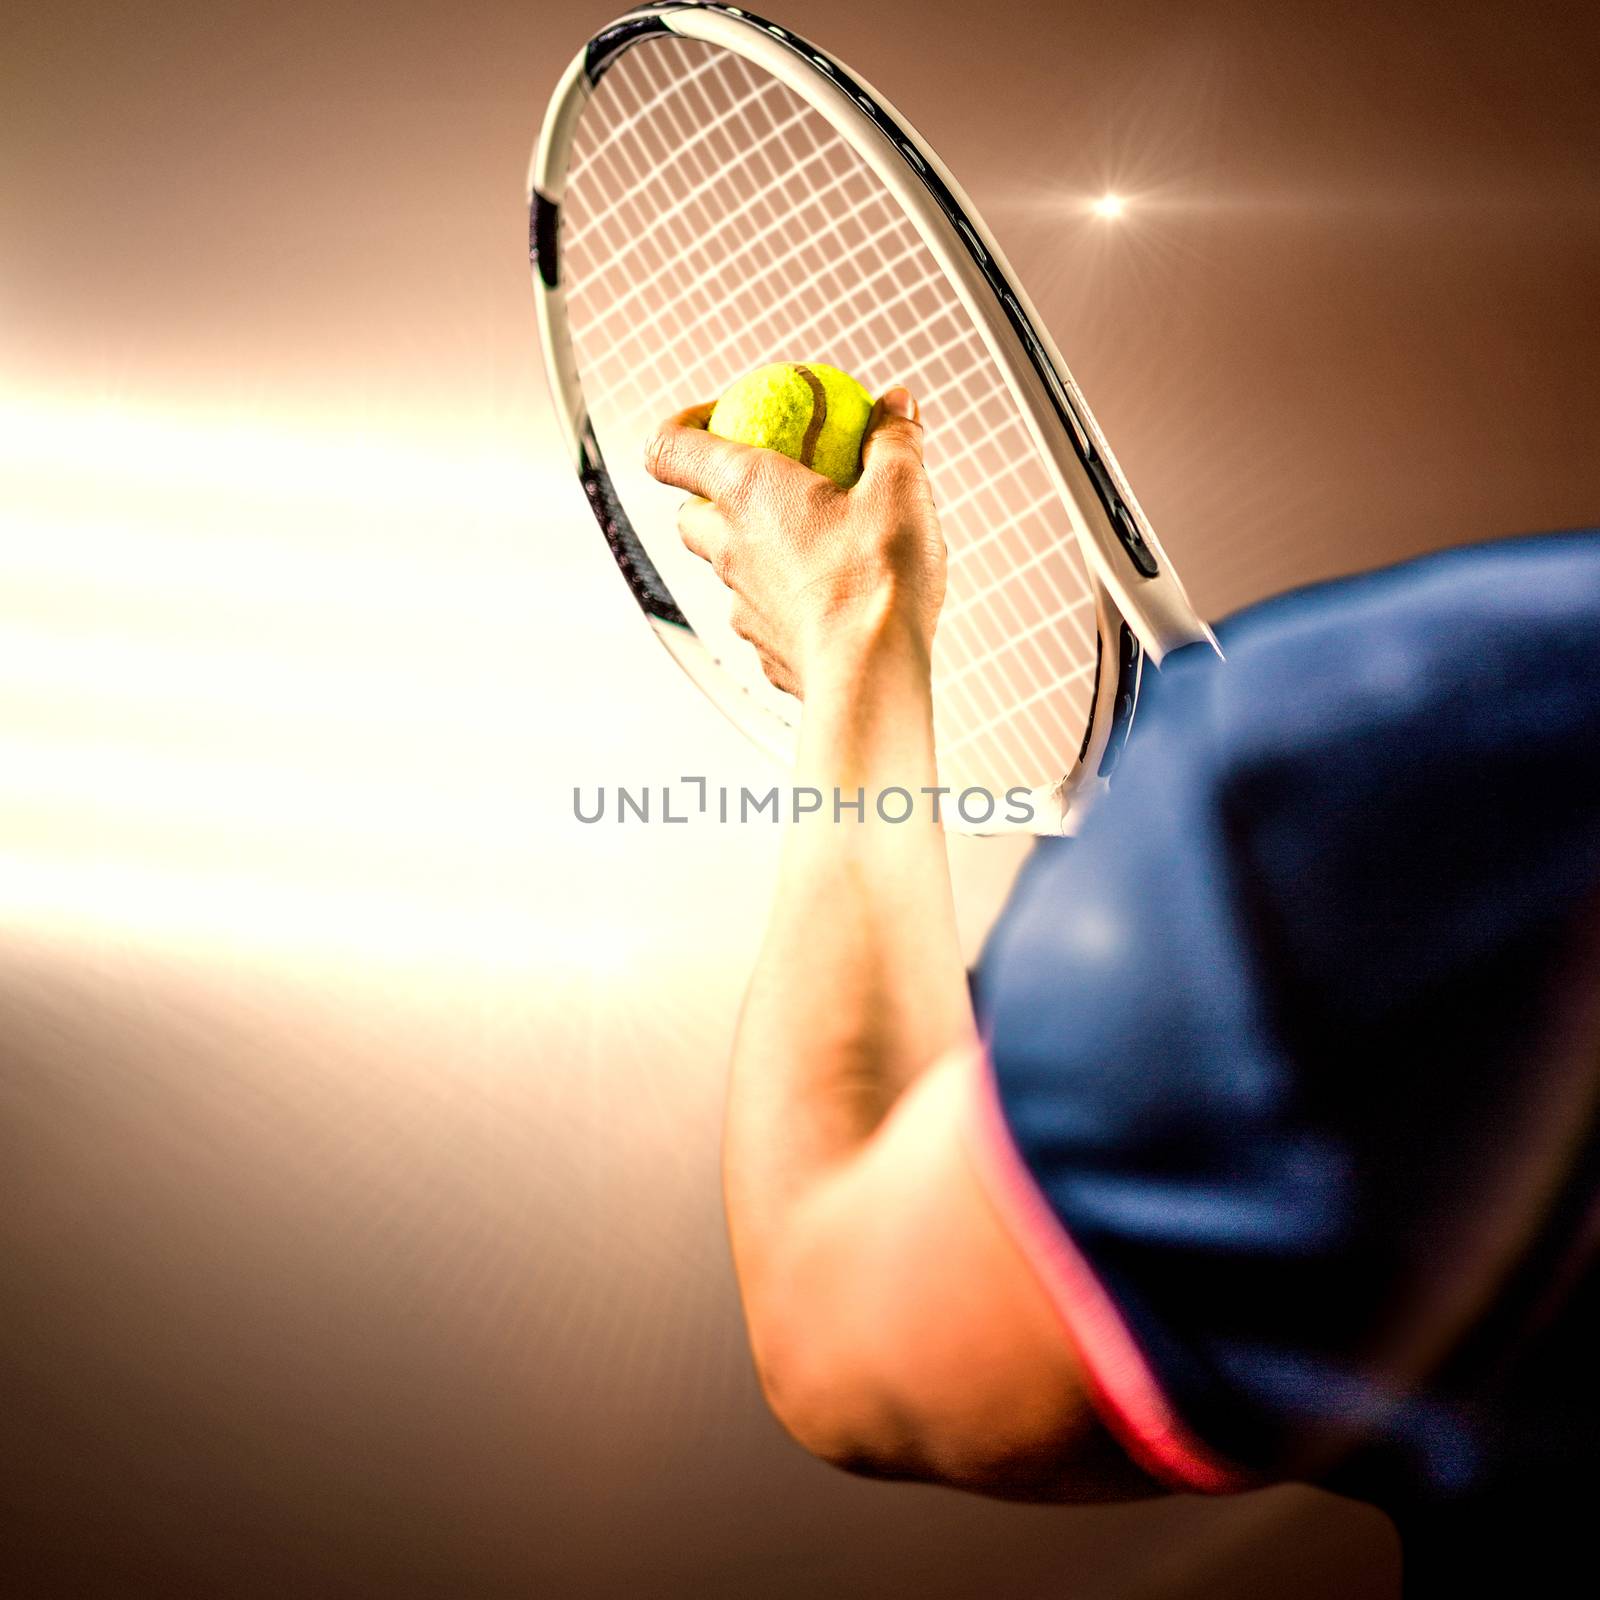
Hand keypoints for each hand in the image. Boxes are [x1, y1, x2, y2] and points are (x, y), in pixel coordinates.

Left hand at [643, 387, 944, 698]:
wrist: (872, 669)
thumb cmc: (878, 572)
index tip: (716, 417)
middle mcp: (729, 548)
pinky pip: (766, 615)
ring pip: (728, 569)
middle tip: (769, 489)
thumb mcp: (900, 488)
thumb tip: (896, 404)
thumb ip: (894, 439)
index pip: (669, 448)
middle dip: (712, 497)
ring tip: (816, 546)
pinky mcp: (764, 649)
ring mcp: (741, 606)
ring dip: (757, 551)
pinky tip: (835, 600)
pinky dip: (788, 601)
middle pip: (690, 515)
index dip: (679, 425)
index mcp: (747, 490)